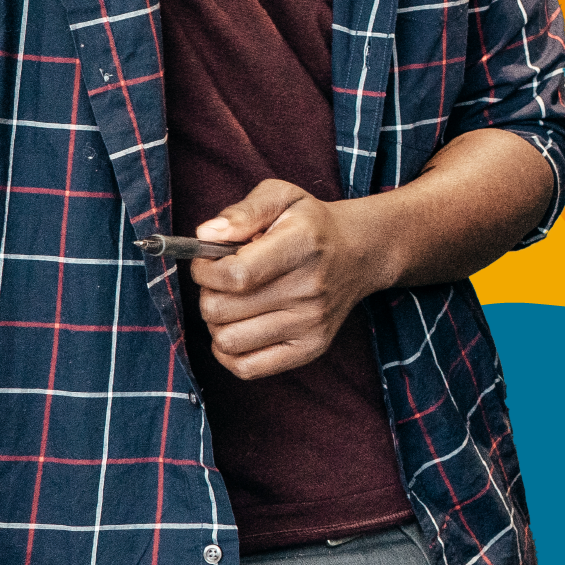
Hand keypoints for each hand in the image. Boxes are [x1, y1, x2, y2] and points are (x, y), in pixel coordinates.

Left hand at [190, 181, 393, 380]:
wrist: (359, 252)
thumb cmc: (310, 224)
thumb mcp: (281, 196)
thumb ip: (242, 211)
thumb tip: (205, 236)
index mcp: (302, 245)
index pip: (235, 275)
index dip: (205, 271)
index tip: (207, 261)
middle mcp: (310, 288)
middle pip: (222, 310)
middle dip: (208, 292)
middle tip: (222, 279)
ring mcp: (312, 323)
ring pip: (228, 340)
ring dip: (216, 321)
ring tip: (232, 301)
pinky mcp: (311, 348)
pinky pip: (247, 368)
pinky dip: (228, 351)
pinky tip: (237, 327)